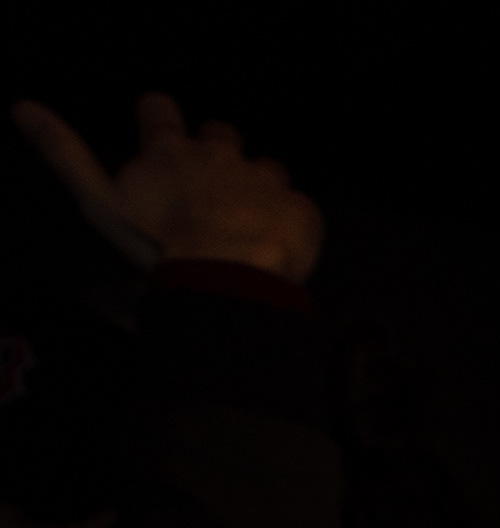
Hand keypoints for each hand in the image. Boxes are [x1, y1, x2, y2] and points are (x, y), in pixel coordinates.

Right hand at [11, 94, 322, 281]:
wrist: (225, 277)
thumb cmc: (158, 242)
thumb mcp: (97, 198)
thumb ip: (63, 151)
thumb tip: (21, 108)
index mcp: (168, 148)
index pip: (160, 108)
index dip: (160, 120)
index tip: (163, 139)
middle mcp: (219, 153)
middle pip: (220, 134)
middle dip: (216, 155)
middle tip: (208, 194)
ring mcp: (262, 178)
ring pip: (265, 168)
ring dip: (257, 189)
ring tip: (244, 225)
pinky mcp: (300, 207)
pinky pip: (298, 206)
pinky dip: (288, 222)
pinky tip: (274, 245)